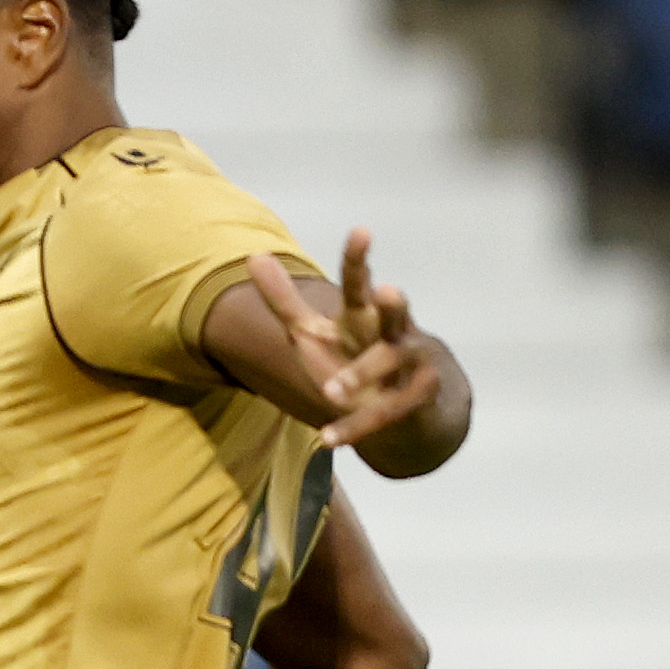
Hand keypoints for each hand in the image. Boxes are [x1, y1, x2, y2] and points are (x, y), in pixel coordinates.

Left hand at [244, 227, 450, 456]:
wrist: (409, 407)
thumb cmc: (354, 359)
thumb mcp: (314, 332)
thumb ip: (284, 300)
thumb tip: (252, 255)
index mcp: (364, 314)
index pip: (360, 281)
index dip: (359, 257)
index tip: (362, 230)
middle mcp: (393, 331)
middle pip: (395, 312)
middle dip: (393, 303)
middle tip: (387, 291)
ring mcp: (410, 363)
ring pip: (391, 362)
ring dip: (361, 374)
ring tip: (332, 389)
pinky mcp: (417, 398)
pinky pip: (386, 413)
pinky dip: (355, 427)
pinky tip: (326, 438)